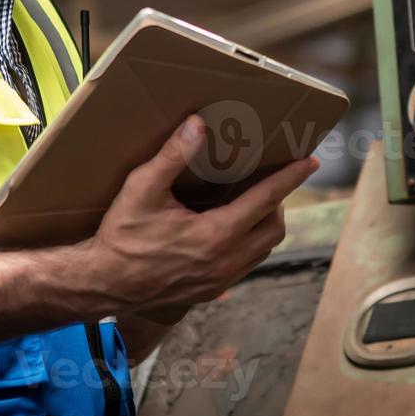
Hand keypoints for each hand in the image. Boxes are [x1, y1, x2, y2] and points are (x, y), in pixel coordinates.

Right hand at [86, 115, 317, 311]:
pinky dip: (250, 242)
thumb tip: (198, 125)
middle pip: (274, 228)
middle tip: (268, 179)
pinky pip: (247, 263)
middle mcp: (225, 261)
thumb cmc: (121, 236)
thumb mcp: (142, 189)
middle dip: (278, 201)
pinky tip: (230, 226)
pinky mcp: (212, 290)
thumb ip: (172, 156)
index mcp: (215, 235)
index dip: (290, 178)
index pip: (266, 200)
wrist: (103, 284)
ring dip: (265, 223)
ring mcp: (220, 280)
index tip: (310, 161)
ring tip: (251, 200)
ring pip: (263, 249)